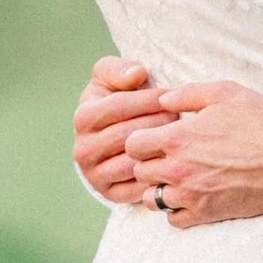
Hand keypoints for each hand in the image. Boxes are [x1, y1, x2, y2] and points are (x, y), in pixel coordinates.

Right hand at [72, 56, 170, 205]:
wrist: (107, 135)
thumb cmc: (114, 99)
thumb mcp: (110, 78)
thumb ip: (119, 69)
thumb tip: (136, 74)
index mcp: (82, 117)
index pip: (119, 106)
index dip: (149, 99)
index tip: (170, 96)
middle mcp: (83, 148)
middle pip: (129, 135)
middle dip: (159, 123)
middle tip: (180, 117)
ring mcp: (94, 174)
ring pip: (134, 163)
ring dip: (161, 149)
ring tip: (178, 136)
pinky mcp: (109, 193)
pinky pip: (138, 187)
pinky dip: (157, 174)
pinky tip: (171, 160)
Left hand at [127, 81, 262, 225]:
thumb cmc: (261, 123)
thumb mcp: (225, 92)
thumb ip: (187, 93)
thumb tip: (161, 99)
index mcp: (177, 138)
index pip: (132, 145)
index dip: (141, 139)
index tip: (156, 137)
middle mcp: (177, 169)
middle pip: (139, 172)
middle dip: (148, 162)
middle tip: (166, 156)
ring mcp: (190, 195)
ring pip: (151, 199)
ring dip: (159, 188)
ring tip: (176, 178)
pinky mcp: (206, 213)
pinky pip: (172, 219)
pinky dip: (175, 209)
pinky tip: (188, 196)